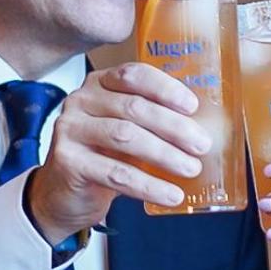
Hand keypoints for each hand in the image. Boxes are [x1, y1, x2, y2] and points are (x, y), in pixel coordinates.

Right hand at [26, 62, 208, 242]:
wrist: (65, 193)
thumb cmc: (104, 156)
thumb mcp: (128, 131)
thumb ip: (154, 123)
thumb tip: (205, 130)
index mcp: (100, 84)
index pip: (133, 75)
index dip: (165, 88)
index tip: (193, 106)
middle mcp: (81, 100)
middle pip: (134, 107)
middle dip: (174, 127)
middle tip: (202, 145)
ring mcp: (70, 129)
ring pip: (126, 137)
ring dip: (165, 154)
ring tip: (191, 168)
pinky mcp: (67, 161)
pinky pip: (115, 173)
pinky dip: (148, 185)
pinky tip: (171, 194)